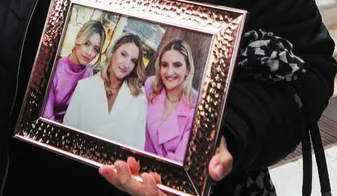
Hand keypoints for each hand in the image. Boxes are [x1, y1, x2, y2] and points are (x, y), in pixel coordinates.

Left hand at [99, 138, 233, 193]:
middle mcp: (168, 193)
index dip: (153, 193)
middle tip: (120, 166)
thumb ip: (223, 162)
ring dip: (121, 180)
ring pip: (135, 191)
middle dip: (130, 184)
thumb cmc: (216, 153)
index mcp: (184, 192)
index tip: (150, 177)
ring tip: (112, 166)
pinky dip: (125, 173)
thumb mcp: (224, 155)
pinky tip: (125, 162)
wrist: (211, 146)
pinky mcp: (150, 178)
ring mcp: (158, 187)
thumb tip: (216, 170)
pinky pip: (134, 181)